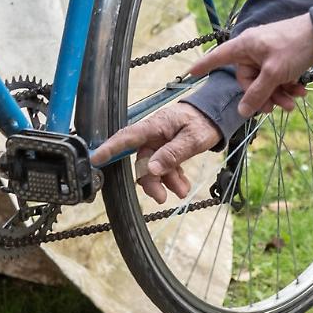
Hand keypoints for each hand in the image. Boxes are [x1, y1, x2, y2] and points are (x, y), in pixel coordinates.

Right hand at [90, 103, 222, 203]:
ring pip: (154, 167)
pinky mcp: (167, 149)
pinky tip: (183, 185)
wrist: (217, 115)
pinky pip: (165, 166)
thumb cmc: (203, 122)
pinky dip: (173, 177)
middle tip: (161, 197)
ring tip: (182, 191)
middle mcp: (153, 134)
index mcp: (155, 126)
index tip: (95, 159)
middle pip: (142, 160)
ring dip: (166, 181)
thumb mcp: (192, 139)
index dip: (110, 148)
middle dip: (150, 180)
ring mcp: (159, 142)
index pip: (127, 137)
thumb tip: (151, 169)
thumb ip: (172, 154)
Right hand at [189, 13, 312, 117]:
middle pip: (248, 80)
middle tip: (276, 107)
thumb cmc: (294, 46)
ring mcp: (269, 55)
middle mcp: (254, 50)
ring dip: (278, 95)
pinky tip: (301, 92)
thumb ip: (257, 94)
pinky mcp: (284, 60)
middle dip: (263, 95)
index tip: (190, 74)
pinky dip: (288, 87)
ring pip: (266, 82)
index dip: (204, 65)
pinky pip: (279, 79)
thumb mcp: (274, 73)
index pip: (218, 57)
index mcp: (245, 46)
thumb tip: (242, 112)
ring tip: (293, 103)